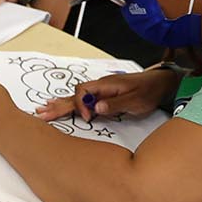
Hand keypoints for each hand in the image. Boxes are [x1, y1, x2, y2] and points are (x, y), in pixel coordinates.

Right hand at [34, 67, 177, 122]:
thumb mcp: (135, 100)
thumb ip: (115, 104)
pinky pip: (81, 99)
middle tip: (41, 114)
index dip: (81, 105)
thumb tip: (96, 107)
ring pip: (75, 97)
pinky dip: (68, 104)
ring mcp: (100, 90)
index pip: (83, 92)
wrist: (160, 83)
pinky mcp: (102, 95)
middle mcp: (99, 86)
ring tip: (43, 110)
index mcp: (106, 85)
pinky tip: (58, 106)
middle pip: (74, 95)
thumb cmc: (149, 91)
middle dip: (58, 105)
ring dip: (59, 104)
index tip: (87, 118)